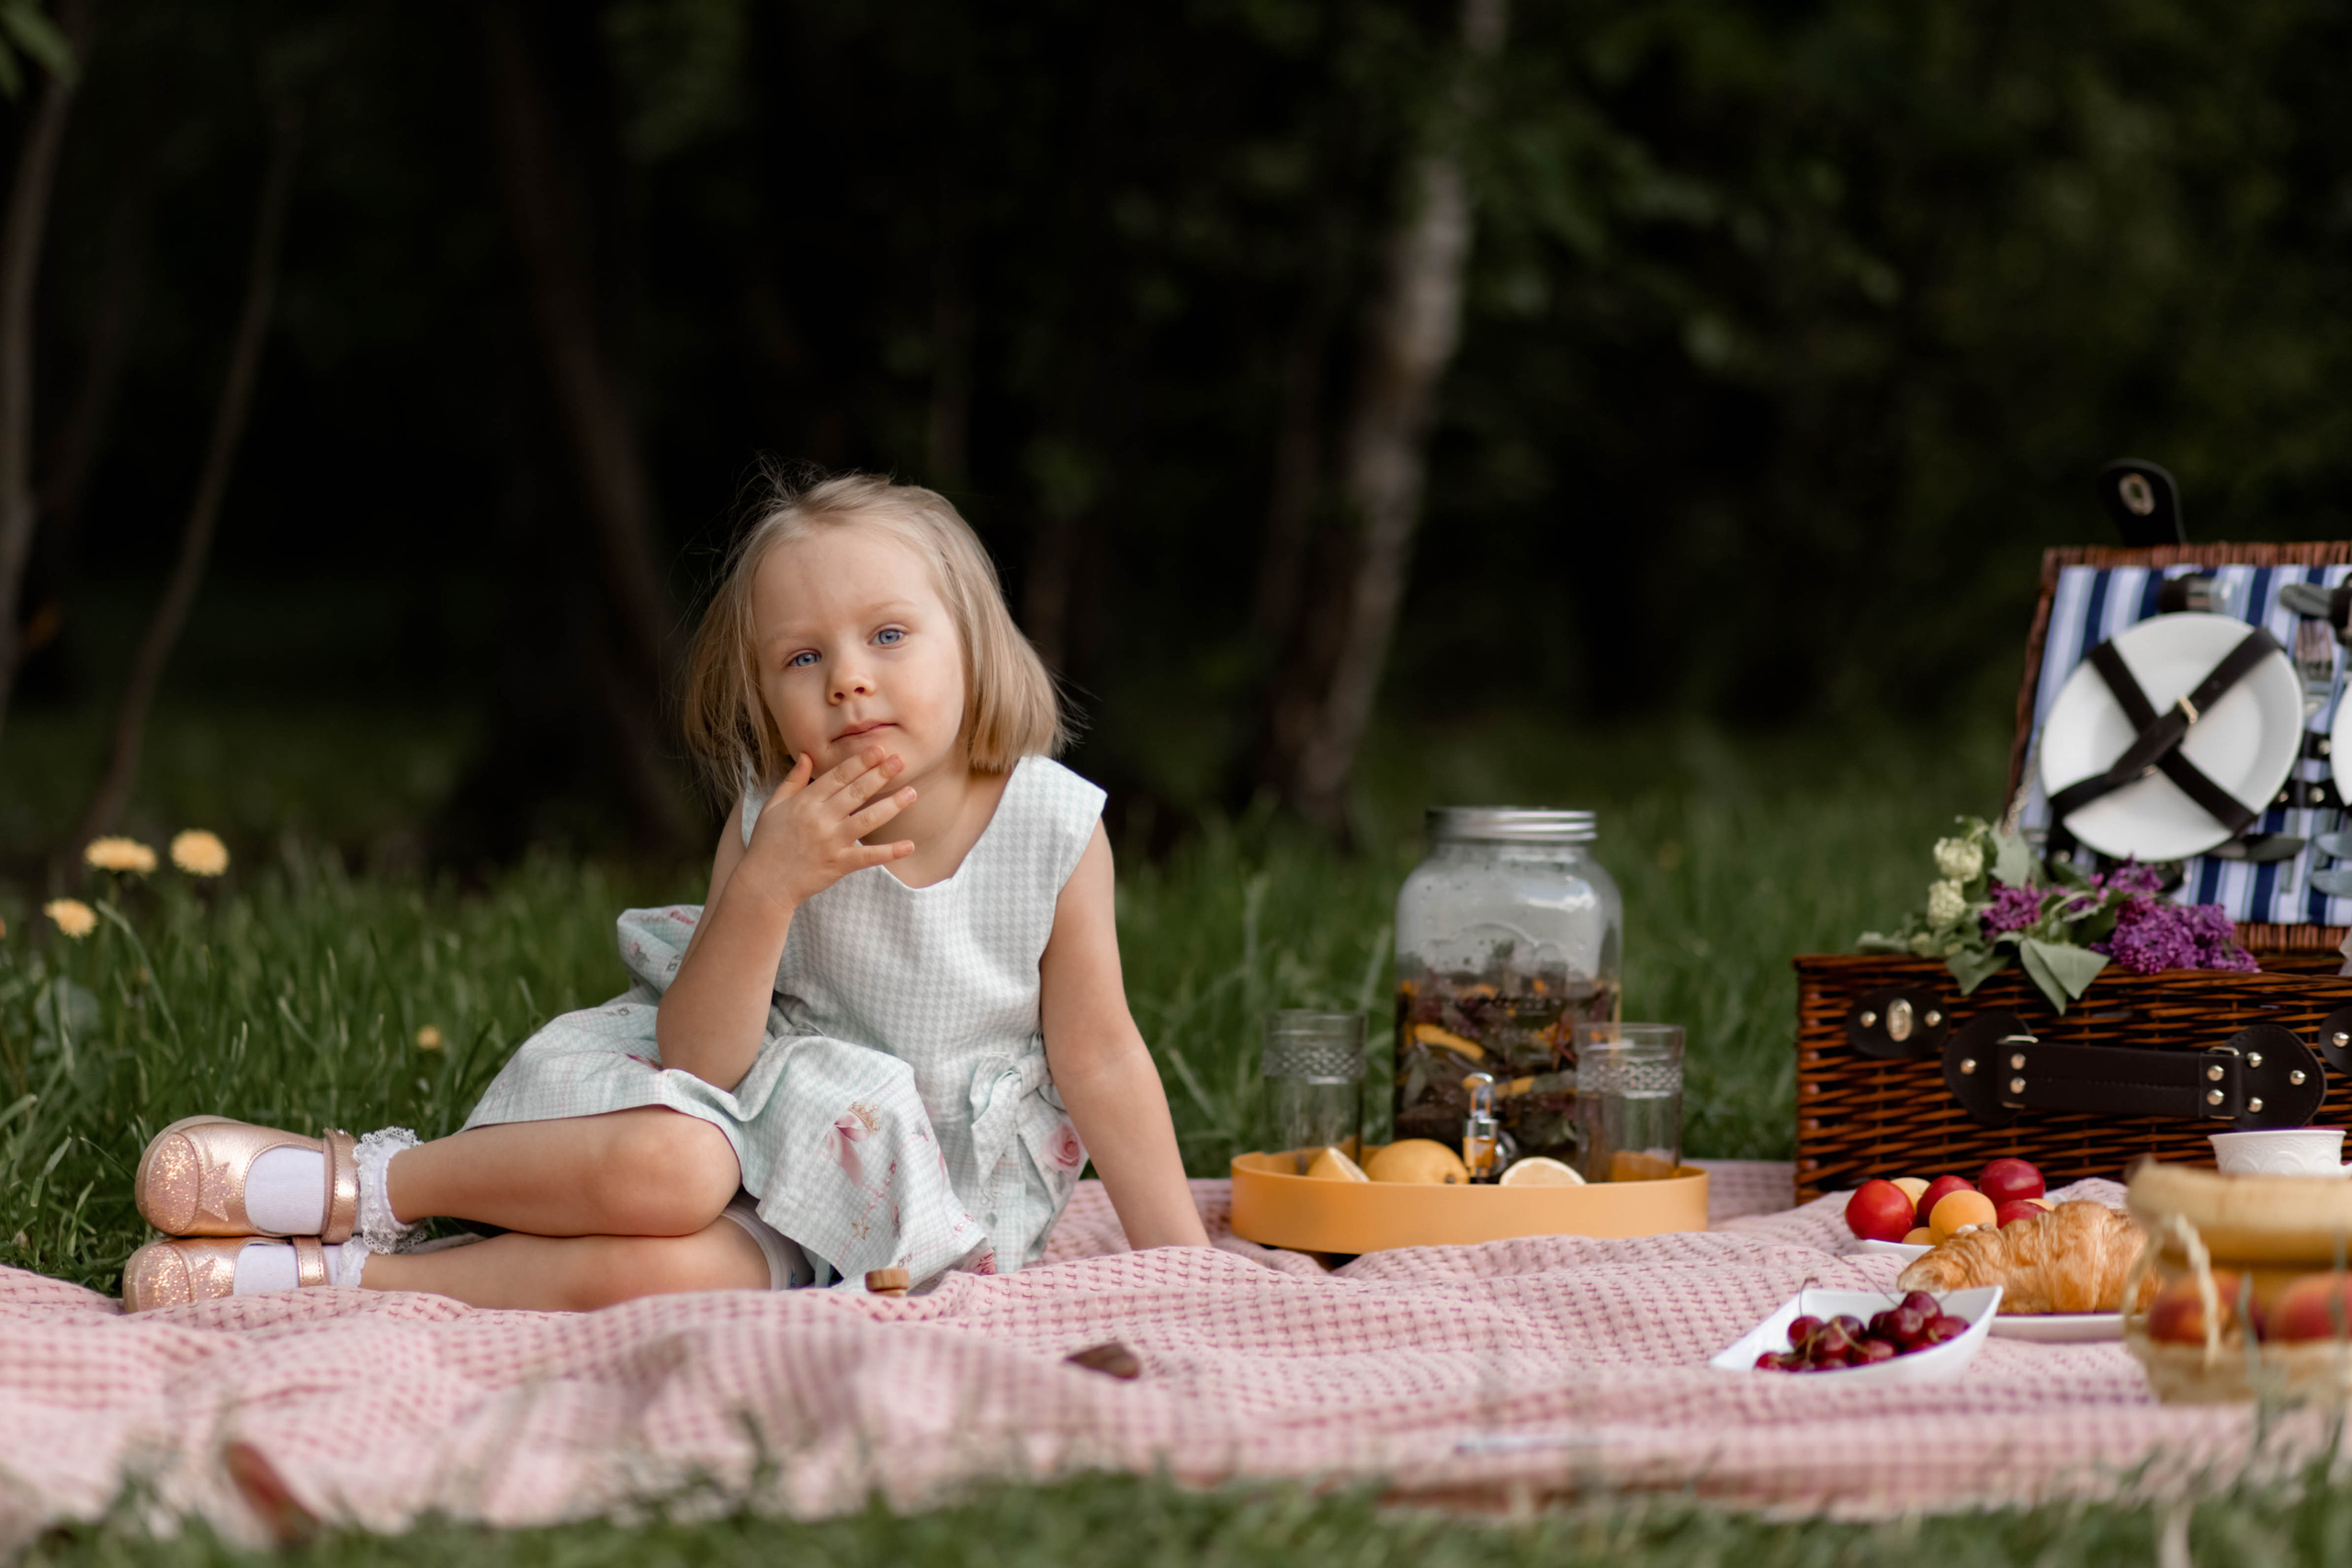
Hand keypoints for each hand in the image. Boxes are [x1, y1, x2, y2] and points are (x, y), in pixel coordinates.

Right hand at [736, 746, 915, 909]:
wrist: (763, 883)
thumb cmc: (767, 843)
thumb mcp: (773, 806)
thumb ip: (793, 781)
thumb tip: (806, 755)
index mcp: (806, 802)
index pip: (839, 776)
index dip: (860, 762)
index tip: (879, 749)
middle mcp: (821, 818)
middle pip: (857, 792)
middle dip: (880, 774)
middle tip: (901, 760)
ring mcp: (832, 842)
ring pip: (868, 819)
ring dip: (892, 805)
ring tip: (912, 792)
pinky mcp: (839, 864)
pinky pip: (869, 856)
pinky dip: (890, 852)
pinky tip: (910, 845)